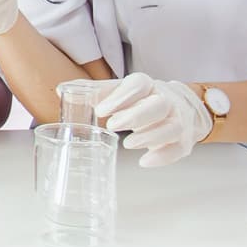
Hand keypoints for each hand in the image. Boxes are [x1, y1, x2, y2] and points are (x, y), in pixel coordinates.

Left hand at [94, 72, 211, 166]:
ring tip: (127, 144)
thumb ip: (96, 92)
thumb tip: (63, 90)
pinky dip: (163, 156)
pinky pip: (178, 148)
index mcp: (147, 85)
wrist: (179, 106)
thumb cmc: (142, 99)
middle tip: (112, 126)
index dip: (121, 97)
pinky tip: (145, 161)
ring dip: (150, 137)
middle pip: (158, 106)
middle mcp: (166, 100)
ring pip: (171, 127)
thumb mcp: (121, 91)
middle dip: (136, 116)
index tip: (101, 110)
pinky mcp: (183, 139)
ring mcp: (178, 120)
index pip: (138, 85)